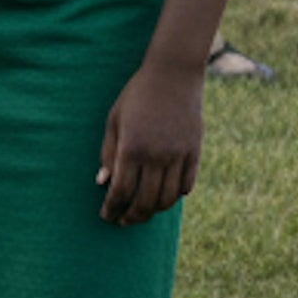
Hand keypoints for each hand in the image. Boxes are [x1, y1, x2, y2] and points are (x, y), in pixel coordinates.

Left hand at [99, 59, 201, 223]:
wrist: (173, 76)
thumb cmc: (136, 97)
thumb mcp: (114, 121)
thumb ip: (109, 153)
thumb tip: (102, 182)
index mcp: (131, 149)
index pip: (121, 191)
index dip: (112, 208)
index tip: (106, 216)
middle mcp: (157, 156)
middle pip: (144, 201)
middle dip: (131, 216)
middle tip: (122, 221)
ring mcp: (179, 156)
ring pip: (168, 198)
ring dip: (153, 211)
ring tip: (141, 214)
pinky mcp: (195, 152)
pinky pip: (187, 185)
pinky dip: (175, 196)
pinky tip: (163, 198)